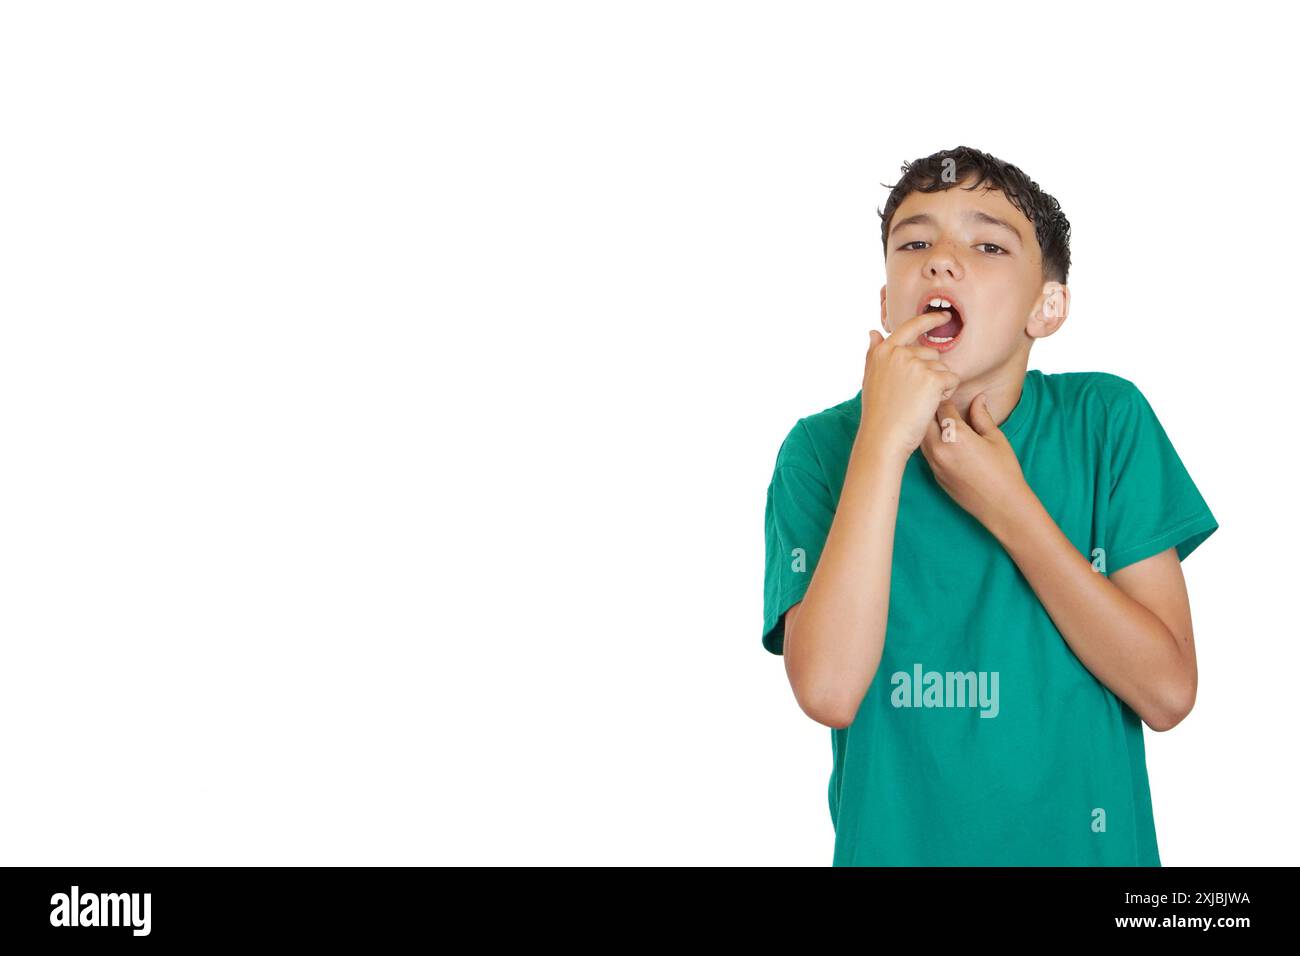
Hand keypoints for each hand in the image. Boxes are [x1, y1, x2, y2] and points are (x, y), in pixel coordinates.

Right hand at [858, 310, 961, 459]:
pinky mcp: (932, 379)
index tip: (943, 316)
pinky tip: (931, 405)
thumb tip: (873, 332)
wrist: (883, 437)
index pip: (910, 327)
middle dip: (931, 371)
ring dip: (939, 384)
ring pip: (943, 368)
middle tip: (915, 395)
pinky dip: (947, 393)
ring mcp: (916, 365)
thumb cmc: (878, 413)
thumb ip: (874, 354)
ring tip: (920, 402)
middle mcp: (899, 353)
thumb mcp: (870, 379)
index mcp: (883, 351)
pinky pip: (952, 379)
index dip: (929, 319)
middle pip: (931, 353)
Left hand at [920, 394, 1032, 533]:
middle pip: (924, 419)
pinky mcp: (934, 475)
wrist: (1001, 506)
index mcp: (955, 435)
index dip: (944, 395)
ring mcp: (934, 464)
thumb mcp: (995, 438)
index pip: (941, 406)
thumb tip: (978, 398)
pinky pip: (926, 452)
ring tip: (936, 417)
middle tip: (938, 401)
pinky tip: (939, 438)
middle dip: (930, 409)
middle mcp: (939, 448)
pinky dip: (929, 442)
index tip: (947, 389)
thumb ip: (981, 416)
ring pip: (921, 436)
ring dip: (927, 426)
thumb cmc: (1004, 471)